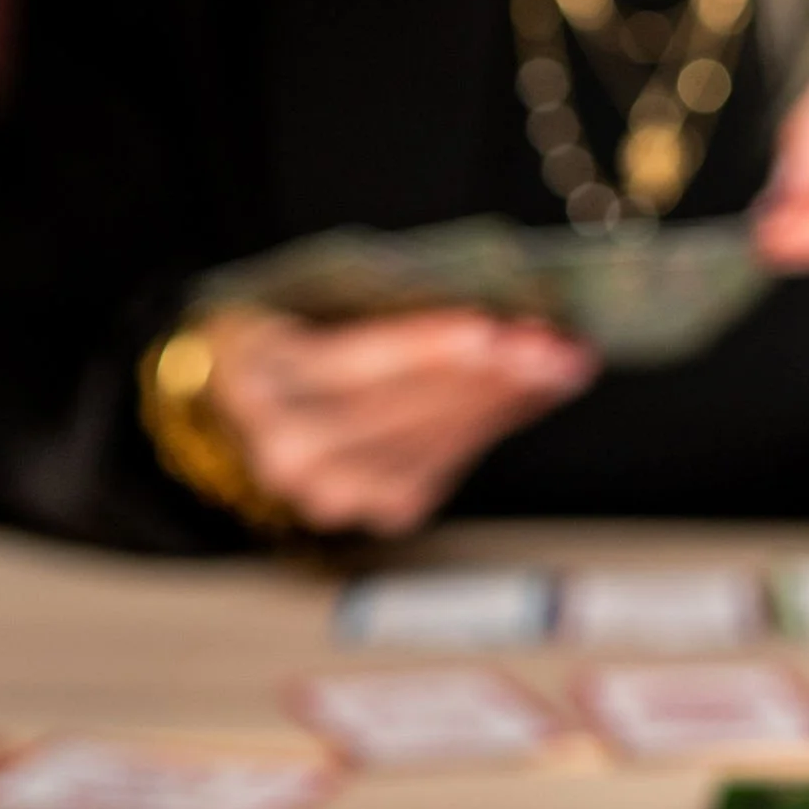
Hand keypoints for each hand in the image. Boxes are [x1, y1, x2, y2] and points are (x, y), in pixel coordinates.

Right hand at [203, 303, 595, 535]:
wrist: (249, 403)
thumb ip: (380, 305)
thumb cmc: (290, 331)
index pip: (348, 369)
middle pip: (402, 413)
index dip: (422, 351)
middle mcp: (287, 453)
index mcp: (254, 381)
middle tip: (552, 346)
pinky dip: (495, 424)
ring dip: (506, 402)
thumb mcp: (308, 298)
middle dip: (486, 376)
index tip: (487, 330)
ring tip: (560, 364)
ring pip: (434, 443)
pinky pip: (449, 464)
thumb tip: (486, 309)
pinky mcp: (379, 509)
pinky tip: (534, 392)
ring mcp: (334, 492)